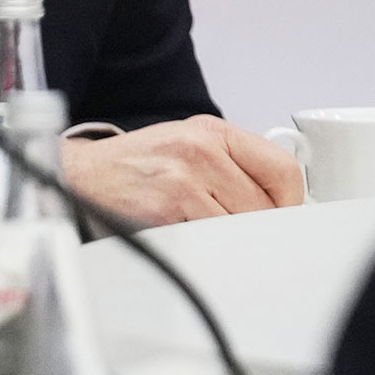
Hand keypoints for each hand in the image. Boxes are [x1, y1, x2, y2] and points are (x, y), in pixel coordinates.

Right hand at [60, 115, 303, 226]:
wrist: (85, 174)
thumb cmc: (140, 162)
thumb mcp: (189, 143)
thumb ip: (235, 163)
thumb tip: (283, 202)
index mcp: (211, 131)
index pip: (282, 170)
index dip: (289, 201)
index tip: (280, 212)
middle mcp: (199, 149)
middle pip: (265, 206)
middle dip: (256, 223)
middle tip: (235, 224)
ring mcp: (183, 178)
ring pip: (241, 226)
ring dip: (229, 235)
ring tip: (205, 224)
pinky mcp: (167, 208)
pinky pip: (211, 239)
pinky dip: (205, 243)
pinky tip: (184, 228)